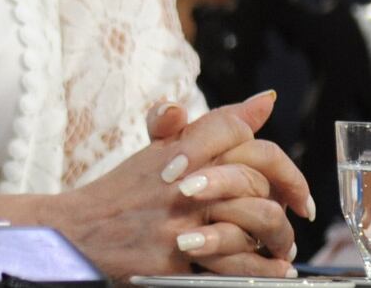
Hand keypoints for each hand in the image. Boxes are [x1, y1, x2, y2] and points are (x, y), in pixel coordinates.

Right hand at [0, 92, 305, 280]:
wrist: (77, 231)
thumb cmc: (124, 193)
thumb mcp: (159, 151)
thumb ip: (211, 127)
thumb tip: (264, 101)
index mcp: (177, 148)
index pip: (240, 134)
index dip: (278, 161)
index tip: (292, 188)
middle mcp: (181, 177)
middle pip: (257, 179)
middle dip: (285, 202)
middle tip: (293, 217)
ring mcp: (180, 215)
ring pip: (257, 218)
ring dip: (279, 237)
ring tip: (281, 248)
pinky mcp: (177, 253)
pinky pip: (238, 260)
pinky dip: (262, 268)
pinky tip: (271, 268)